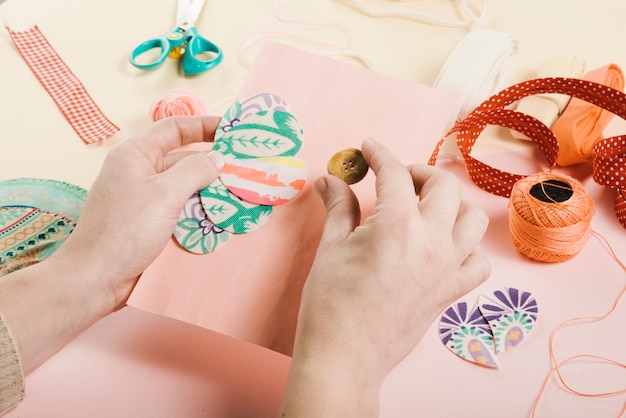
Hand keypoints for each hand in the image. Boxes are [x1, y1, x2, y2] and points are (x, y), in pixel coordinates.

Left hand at [52, 115, 223, 311]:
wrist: (96, 277)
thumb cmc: (125, 230)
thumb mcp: (165, 194)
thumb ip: (194, 171)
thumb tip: (217, 159)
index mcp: (135, 155)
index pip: (173, 128)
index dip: (203, 125)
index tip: (231, 129)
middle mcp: (138, 172)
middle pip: (181, 157)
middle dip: (211, 161)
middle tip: (242, 164)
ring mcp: (143, 199)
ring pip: (183, 185)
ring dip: (208, 188)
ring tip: (238, 189)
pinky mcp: (149, 222)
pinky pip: (180, 207)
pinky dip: (199, 208)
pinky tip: (220, 214)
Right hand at [280, 138, 489, 416]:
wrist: (345, 355)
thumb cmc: (330, 303)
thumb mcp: (331, 247)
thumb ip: (338, 207)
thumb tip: (329, 179)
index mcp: (396, 225)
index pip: (394, 173)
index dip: (379, 154)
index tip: (368, 148)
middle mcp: (431, 241)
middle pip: (444, 185)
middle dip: (420, 171)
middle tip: (397, 177)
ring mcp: (447, 268)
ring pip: (472, 218)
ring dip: (451, 204)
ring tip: (426, 208)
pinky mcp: (451, 292)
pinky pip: (478, 261)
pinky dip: (467, 247)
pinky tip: (444, 246)